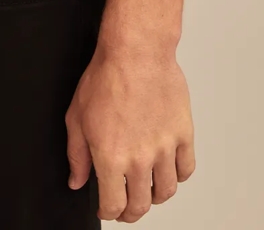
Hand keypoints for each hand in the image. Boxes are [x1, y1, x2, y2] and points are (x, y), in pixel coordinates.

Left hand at [64, 43, 195, 221]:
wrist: (136, 51)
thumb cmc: (106, 77)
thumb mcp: (77, 117)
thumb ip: (77, 155)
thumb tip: (76, 180)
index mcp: (111, 158)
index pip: (113, 205)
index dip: (108, 212)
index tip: (106, 208)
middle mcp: (140, 159)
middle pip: (140, 205)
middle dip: (130, 211)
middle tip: (126, 206)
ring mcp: (165, 148)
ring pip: (166, 191)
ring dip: (155, 196)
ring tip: (147, 189)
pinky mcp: (183, 134)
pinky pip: (186, 169)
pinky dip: (178, 176)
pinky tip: (168, 169)